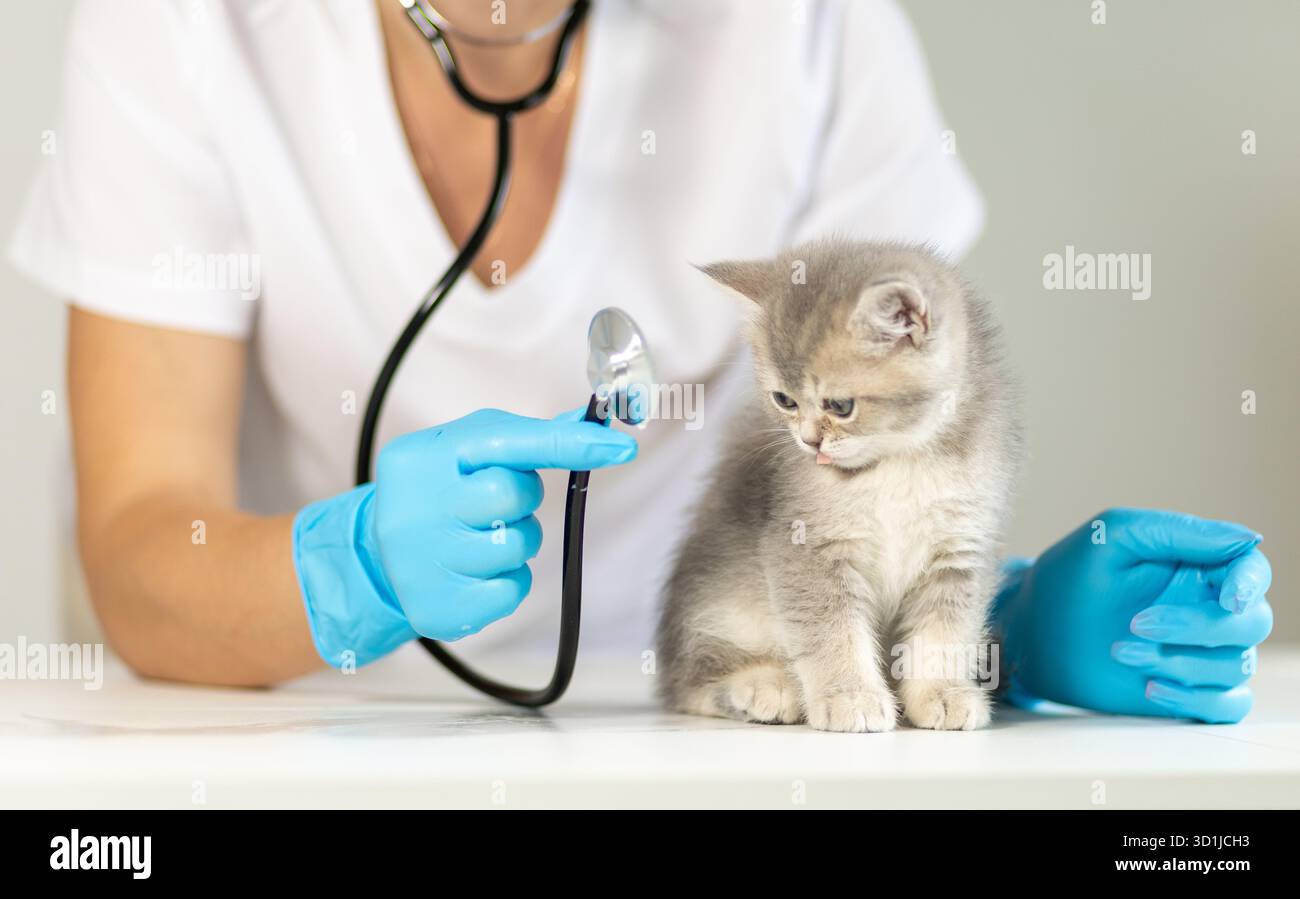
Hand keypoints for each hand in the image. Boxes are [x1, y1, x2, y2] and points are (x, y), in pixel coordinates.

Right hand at [293, 408, 636, 666]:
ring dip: (514, 540)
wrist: (376, 555)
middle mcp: (417, 507)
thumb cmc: (434, 491)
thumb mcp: (464, 449)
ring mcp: (424, 562)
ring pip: (517, 545)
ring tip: (478, 537)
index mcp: (425, 456)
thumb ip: (524, 438)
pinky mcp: (439, 607)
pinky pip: (511, 589)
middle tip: (492, 503)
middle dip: (520, 499)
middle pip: (515, 495)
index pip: (508, 442)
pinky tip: (474, 570)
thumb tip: (591, 426)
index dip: (569, 444)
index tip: (619, 448)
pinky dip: (505, 580)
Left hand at [994, 509, 1272, 722]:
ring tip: (1122, 652)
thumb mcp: (1110, 538)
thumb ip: (1175, 531)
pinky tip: (1151, 686)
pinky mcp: (1186, 690)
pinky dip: (1198, 699)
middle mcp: (1205, 608)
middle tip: (1136, 624)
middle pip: (1252, 622)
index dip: (1251, 583)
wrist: (1030, 637)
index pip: (1251, 570)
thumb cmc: (1066, 580)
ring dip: (1183, 663)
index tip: (1229, 598)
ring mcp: (1198, 652)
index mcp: (1193, 566)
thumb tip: (1247, 542)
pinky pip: (1228, 705)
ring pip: (1238, 664)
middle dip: (1200, 627)